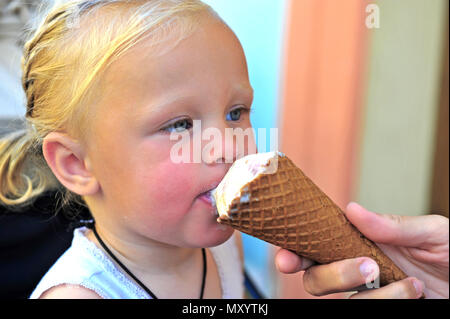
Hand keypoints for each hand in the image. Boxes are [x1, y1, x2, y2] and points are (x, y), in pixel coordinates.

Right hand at [274, 202, 448, 298]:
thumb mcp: (431, 232)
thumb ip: (393, 224)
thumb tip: (351, 209)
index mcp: (358, 242)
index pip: (314, 246)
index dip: (294, 252)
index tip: (287, 258)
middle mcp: (358, 270)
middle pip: (317, 280)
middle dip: (332, 276)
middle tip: (367, 266)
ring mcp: (371, 295)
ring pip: (345, 301)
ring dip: (376, 295)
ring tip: (411, 284)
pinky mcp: (384, 309)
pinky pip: (367, 311)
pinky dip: (389, 302)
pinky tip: (414, 293)